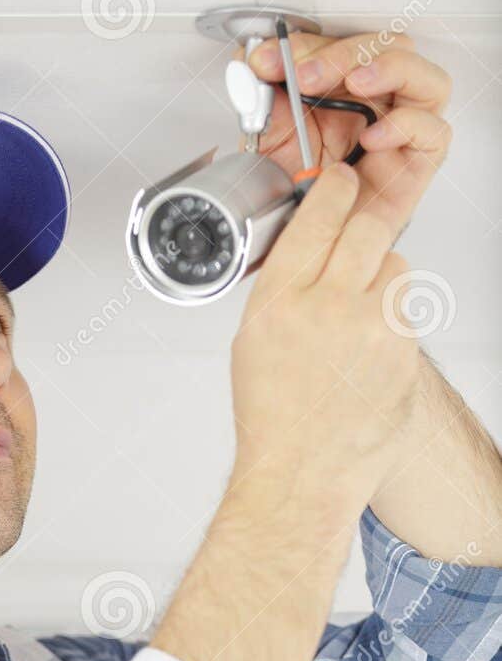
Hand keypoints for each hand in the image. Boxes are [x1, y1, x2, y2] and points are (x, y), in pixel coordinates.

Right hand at [230, 160, 421, 515]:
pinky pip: (406, 315)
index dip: (335, 191)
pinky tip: (367, 357)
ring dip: (380, 281)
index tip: (341, 183)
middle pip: (367, 229)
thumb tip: (312, 243)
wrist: (302, 476)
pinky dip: (391, 326)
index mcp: (281, 302)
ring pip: (396, 269)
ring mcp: (373, 332)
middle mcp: (329, 309)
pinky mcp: (405, 355)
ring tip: (355, 322)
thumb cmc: (274, 419)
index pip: (320, 216)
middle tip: (357, 235)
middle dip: (363, 228)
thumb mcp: (254, 341)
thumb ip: (286, 287)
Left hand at [242, 29, 452, 243]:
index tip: (272, 62)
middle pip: (390, 48)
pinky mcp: (419, 163)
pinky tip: (373, 136)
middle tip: (307, 74)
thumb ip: (261, 94)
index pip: (344, 42)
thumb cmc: (295, 187)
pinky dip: (408, 125)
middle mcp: (380, 102)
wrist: (303, 240)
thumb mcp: (269, 133)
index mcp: (345, 85)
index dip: (309, 44)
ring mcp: (403, 129)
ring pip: (426, 78)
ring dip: (390, 68)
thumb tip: (253, 60)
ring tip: (355, 82)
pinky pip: (435, 132)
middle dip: (345, 53)